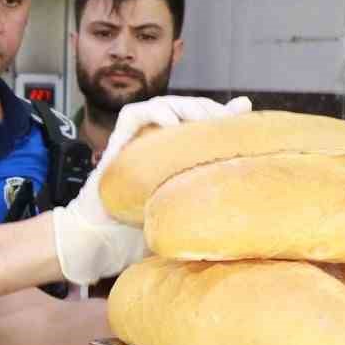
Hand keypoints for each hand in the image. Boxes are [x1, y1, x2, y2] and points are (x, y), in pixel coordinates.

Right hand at [51, 95, 251, 284]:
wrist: (103, 240)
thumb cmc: (145, 228)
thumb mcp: (189, 204)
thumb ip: (210, 179)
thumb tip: (242, 172)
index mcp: (176, 153)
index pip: (202, 119)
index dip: (221, 113)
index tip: (241, 117)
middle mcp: (156, 141)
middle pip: (185, 107)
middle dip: (206, 108)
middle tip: (222, 121)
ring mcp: (136, 140)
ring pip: (162, 104)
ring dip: (184, 106)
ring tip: (200, 121)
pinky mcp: (117, 143)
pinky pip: (132, 115)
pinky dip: (152, 112)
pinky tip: (171, 124)